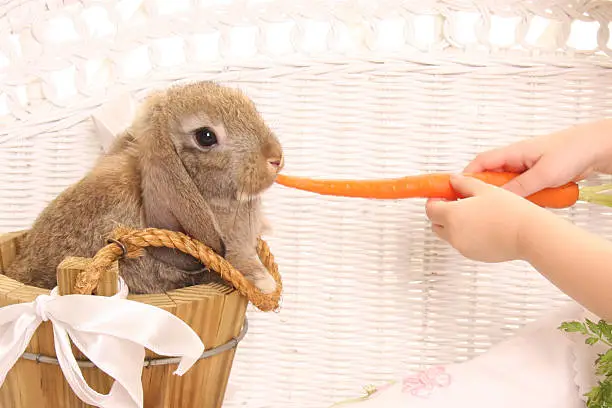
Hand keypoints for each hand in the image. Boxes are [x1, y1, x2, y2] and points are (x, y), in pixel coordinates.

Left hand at [425, 175, 541, 262]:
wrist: (528, 234)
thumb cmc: (509, 212)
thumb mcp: (484, 189)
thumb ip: (463, 183)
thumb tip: (453, 180)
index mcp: (452, 216)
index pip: (430, 210)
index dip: (434, 201)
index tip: (443, 196)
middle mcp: (453, 234)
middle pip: (435, 224)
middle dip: (441, 214)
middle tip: (456, 204)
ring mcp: (463, 247)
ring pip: (448, 235)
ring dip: (453, 225)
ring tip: (473, 214)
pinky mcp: (474, 255)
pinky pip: (462, 244)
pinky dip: (465, 235)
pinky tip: (482, 226)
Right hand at [464, 119, 611, 196]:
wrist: (596, 149)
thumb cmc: (572, 151)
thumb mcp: (543, 174)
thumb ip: (520, 187)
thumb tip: (499, 199)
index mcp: (513, 153)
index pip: (480, 163)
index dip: (466, 176)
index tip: (456, 190)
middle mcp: (516, 160)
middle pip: (491, 177)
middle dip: (486, 192)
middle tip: (480, 206)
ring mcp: (526, 169)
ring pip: (507, 187)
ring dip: (508, 197)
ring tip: (507, 208)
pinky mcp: (536, 178)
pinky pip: (522, 191)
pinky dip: (522, 199)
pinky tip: (526, 207)